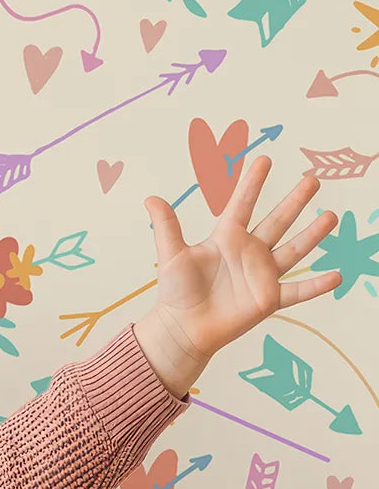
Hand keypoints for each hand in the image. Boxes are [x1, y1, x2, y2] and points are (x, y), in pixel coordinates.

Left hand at [143, 155, 342, 365]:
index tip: (264, 159)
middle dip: (295, 201)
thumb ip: (166, 227)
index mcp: (226, 238)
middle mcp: (249, 253)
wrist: (181, 329)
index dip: (252, 183)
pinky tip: (338, 275)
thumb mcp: (171, 256)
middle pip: (277, 221)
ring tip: (331, 217)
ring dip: (312, 235)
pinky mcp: (267, 300)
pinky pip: (298, 292)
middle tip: (312, 179)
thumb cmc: (175, 293)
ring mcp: (261, 275)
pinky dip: (317, 286)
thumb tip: (150, 198)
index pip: (243, 204)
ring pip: (293, 250)